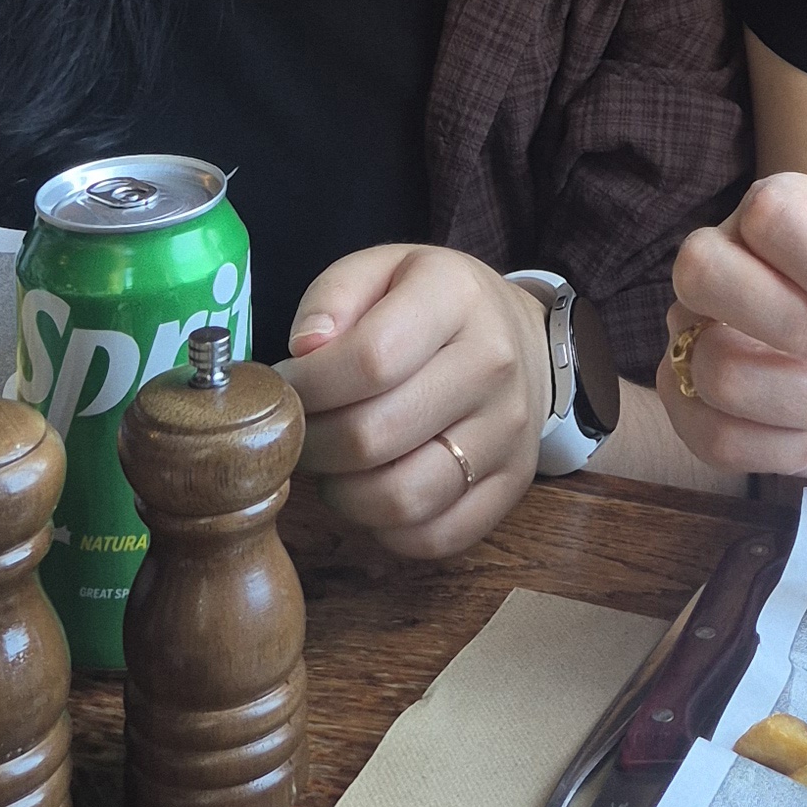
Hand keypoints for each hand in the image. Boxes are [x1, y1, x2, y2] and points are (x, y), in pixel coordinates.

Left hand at [282, 244, 550, 558]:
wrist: (520, 337)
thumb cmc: (432, 304)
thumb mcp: (380, 270)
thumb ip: (331, 299)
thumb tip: (304, 353)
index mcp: (455, 297)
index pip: (368, 360)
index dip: (308, 387)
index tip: (286, 388)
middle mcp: (492, 365)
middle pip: (374, 436)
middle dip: (314, 445)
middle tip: (299, 434)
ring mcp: (508, 432)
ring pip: (403, 499)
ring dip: (345, 495)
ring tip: (335, 466)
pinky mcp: (512, 485)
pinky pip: (436, 536)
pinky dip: (388, 529)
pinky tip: (374, 492)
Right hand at [659, 178, 806, 483]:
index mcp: (778, 213)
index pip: (771, 216)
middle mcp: (718, 261)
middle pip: (700, 269)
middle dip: (790, 321)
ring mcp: (692, 335)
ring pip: (714, 367)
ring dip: (802, 397)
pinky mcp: (687, 403)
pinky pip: (712, 435)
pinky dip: (784, 447)